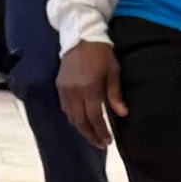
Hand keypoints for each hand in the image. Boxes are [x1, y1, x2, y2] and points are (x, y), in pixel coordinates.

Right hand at [57, 35, 121, 149]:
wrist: (81, 36)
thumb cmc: (101, 54)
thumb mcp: (113, 72)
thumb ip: (115, 95)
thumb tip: (122, 114)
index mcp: (90, 89)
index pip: (95, 117)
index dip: (101, 132)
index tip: (107, 142)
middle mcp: (75, 92)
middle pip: (81, 121)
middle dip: (90, 135)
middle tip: (100, 145)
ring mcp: (65, 89)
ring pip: (71, 116)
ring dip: (81, 129)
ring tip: (91, 136)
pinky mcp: (59, 86)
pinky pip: (64, 107)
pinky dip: (72, 118)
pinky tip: (80, 122)